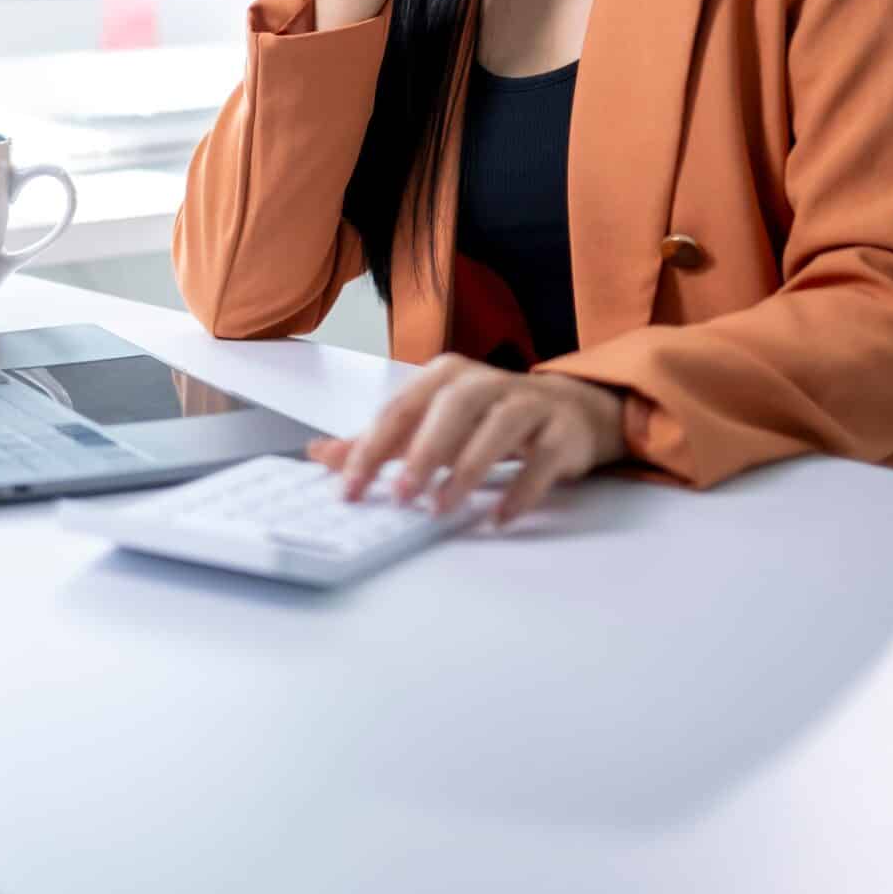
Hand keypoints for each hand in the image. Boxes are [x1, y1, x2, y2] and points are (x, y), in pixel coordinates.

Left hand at [307, 354, 627, 526]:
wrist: (571, 410)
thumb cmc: (489, 417)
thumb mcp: (432, 422)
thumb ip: (381, 441)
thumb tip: (321, 455)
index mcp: (446, 376)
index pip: (401, 408)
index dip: (372, 448)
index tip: (349, 488)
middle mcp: (486, 382)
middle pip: (452, 407)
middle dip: (423, 451)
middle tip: (401, 495)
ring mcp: (528, 404)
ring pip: (498, 426)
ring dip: (467, 468)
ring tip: (441, 507)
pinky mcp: (561, 432)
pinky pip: (542, 459)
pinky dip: (521, 489)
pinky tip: (498, 517)